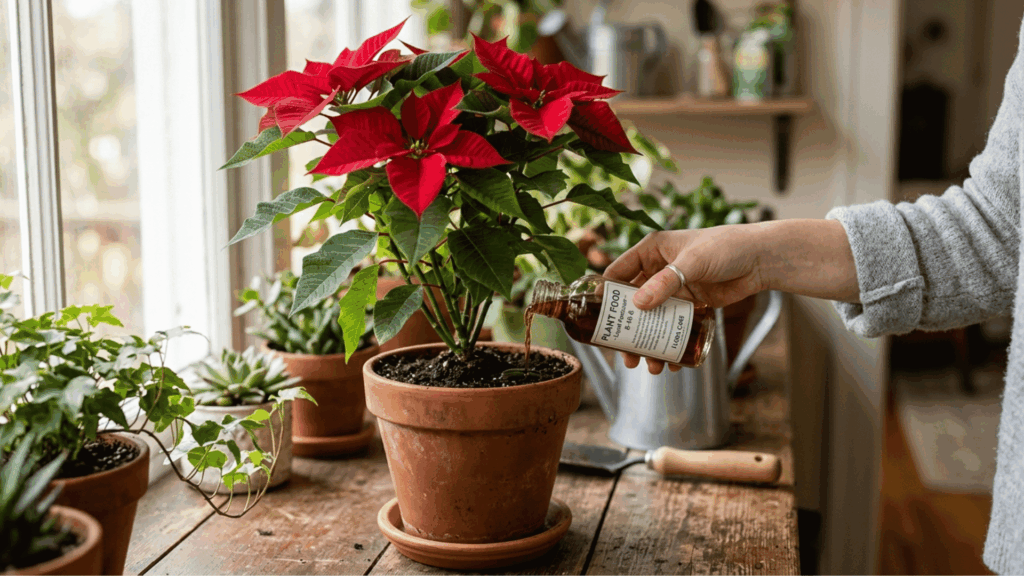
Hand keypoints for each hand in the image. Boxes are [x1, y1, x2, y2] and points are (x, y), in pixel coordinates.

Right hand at [604, 225, 768, 373]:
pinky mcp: (691, 305)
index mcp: (653, 250)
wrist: (761, 259)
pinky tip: (671, 360)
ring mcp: (675, 289)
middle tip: (625, 354)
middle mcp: (659, 270)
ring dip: (647, 342)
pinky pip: (673, 326)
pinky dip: (669, 343)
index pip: (619, 271)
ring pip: (652, 319)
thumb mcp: (692, 262)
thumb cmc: (727, 248)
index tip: (596, 317)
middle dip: (627, 330)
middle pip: (633, 303)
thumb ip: (666, 282)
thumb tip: (638, 305)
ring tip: (649, 364)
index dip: (605, 293)